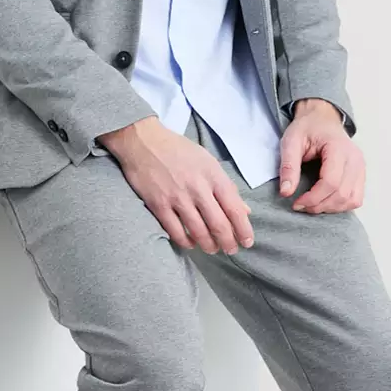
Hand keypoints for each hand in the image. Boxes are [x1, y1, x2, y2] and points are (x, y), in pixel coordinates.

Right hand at [98, 117, 254, 252]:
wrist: (143, 141)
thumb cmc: (178, 150)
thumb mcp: (208, 162)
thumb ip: (226, 187)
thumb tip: (245, 210)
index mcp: (213, 175)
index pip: (234, 209)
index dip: (243, 230)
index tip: (247, 242)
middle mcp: (198, 188)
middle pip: (219, 224)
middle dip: (228, 242)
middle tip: (231, 250)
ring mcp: (177, 197)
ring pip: (198, 231)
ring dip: (208, 245)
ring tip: (212, 249)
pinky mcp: (158, 204)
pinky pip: (175, 231)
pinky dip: (185, 241)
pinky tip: (190, 244)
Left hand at [280, 99, 364, 212]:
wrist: (322, 119)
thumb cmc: (307, 128)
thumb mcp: (291, 141)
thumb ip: (288, 166)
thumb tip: (286, 192)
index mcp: (338, 148)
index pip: (331, 182)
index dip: (313, 198)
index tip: (296, 203)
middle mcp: (354, 159)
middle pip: (341, 194)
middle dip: (319, 205)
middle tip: (301, 205)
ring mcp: (360, 167)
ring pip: (351, 200)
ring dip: (330, 208)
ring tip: (312, 204)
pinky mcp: (360, 175)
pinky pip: (356, 199)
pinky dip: (341, 205)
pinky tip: (325, 201)